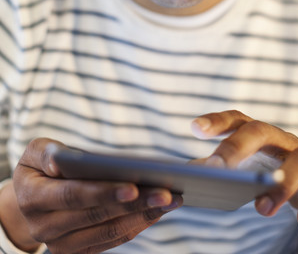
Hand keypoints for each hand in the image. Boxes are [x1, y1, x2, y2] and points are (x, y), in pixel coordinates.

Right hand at [12, 138, 181, 253]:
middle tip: (166, 193)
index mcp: (34, 199)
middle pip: (97, 216)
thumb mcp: (33, 153)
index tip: (134, 186)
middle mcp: (46, 228)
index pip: (73, 196)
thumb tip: (59, 161)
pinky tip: (158, 210)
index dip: (103, 192)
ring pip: (109, 233)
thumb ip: (46, 153)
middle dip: (135, 204)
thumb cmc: (38, 168)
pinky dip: (137, 225)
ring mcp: (63, 244)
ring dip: (143, 216)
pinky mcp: (80, 251)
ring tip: (171, 200)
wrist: (28, 200)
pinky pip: (112, 241)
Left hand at [191, 110, 297, 231]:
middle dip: (237, 147)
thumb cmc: (272, 171)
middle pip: (260, 132)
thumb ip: (221, 167)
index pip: (236, 119)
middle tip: (217, 167)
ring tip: (262, 207)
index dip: (216, 121)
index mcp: (259, 134)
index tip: (194, 128)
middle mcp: (282, 139)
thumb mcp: (248, 167)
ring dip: (281, 184)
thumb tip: (187, 174)